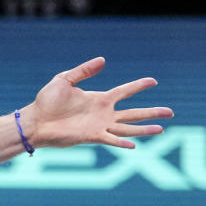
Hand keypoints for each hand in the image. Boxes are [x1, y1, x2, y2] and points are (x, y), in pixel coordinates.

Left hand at [21, 56, 172, 149]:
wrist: (35, 121)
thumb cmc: (47, 101)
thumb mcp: (65, 80)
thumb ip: (84, 71)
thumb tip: (104, 60)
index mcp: (99, 99)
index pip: (125, 91)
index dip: (139, 86)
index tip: (154, 81)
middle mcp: (103, 114)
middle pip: (134, 112)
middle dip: (152, 112)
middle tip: (171, 112)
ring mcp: (99, 126)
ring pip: (128, 128)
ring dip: (145, 129)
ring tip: (162, 129)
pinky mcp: (91, 137)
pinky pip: (111, 140)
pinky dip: (122, 143)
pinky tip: (135, 145)